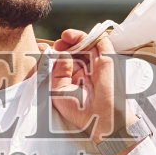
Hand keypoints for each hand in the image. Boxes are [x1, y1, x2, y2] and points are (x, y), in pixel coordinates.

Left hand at [49, 29, 121, 143]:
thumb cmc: (79, 110)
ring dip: (75, 36)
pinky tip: (73, 36)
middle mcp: (87, 70)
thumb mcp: (57, 91)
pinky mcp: (107, 59)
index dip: (57, 54)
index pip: (66, 61)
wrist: (99, 118)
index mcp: (75, 79)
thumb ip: (57, 72)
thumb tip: (60, 55)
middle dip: (65, 44)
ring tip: (65, 36)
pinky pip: (100, 42)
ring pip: (87, 43)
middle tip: (57, 44)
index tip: (48, 51)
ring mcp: (97, 64)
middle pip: (76, 50)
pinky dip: (88, 36)